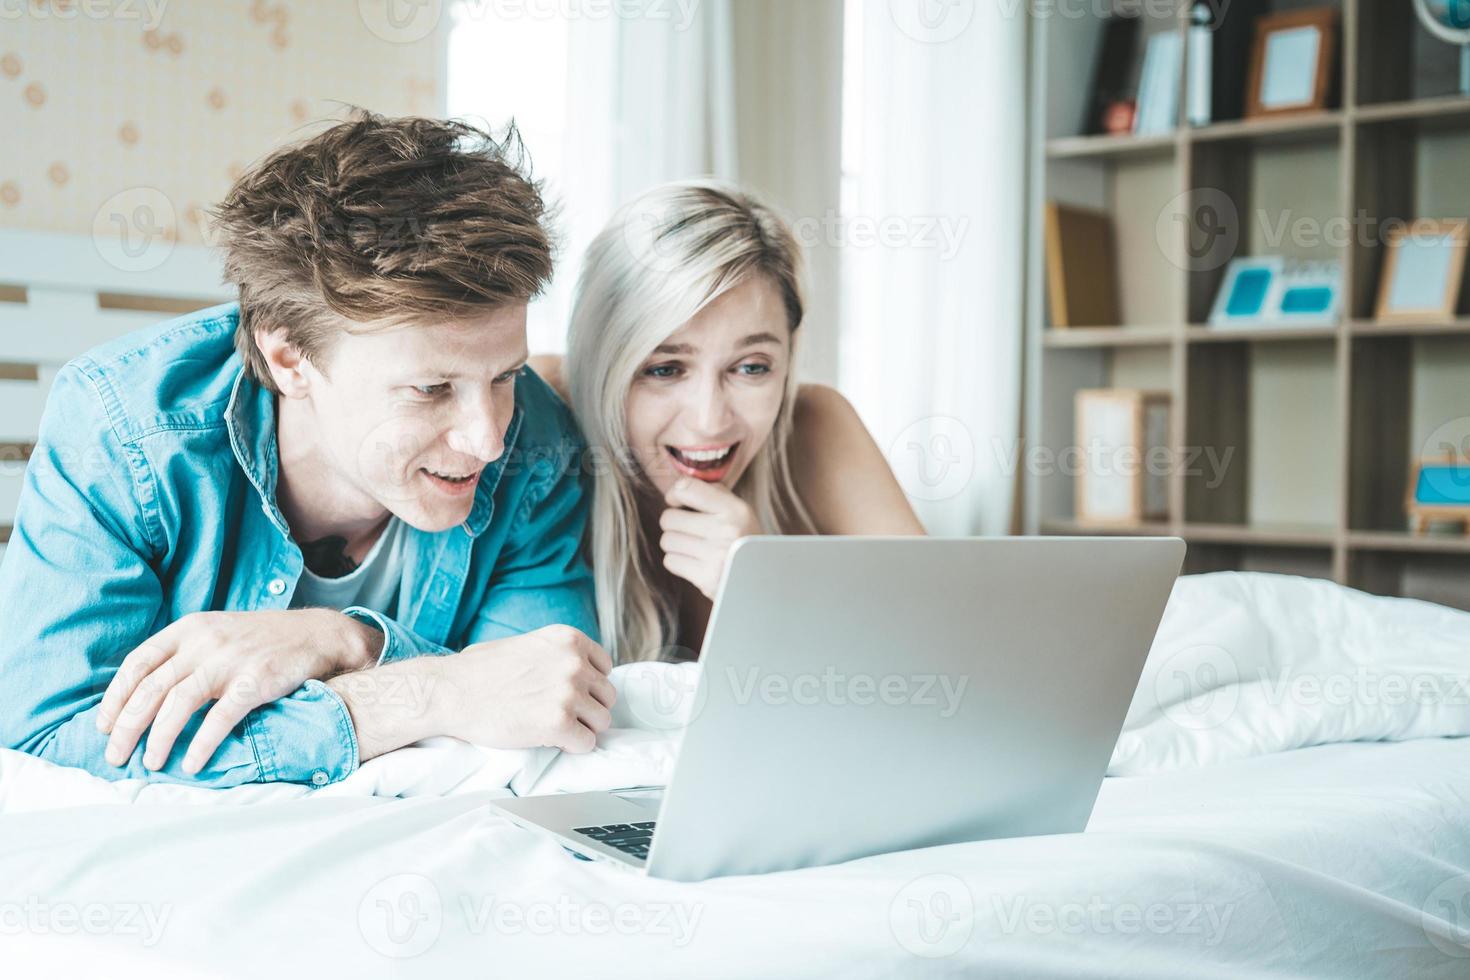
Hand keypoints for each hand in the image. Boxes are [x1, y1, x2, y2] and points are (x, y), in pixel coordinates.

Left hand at [96, 609, 379, 773]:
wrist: (317, 634)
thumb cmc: (262, 640)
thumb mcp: (217, 632)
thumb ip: (183, 654)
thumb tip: (142, 695)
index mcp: (189, 629)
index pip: (138, 663)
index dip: (115, 698)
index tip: (104, 726)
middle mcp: (205, 642)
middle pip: (151, 688)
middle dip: (126, 727)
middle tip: (116, 757)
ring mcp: (231, 660)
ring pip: (178, 703)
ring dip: (158, 739)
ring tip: (150, 763)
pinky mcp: (256, 681)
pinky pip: (220, 717)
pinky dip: (201, 743)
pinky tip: (192, 763)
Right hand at [437, 625, 615, 753]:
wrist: (450, 692)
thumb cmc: (478, 670)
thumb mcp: (526, 644)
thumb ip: (555, 654)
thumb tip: (578, 668)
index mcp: (569, 639)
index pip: (605, 667)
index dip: (589, 685)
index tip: (571, 695)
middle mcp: (575, 663)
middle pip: (607, 696)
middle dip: (588, 709)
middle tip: (561, 716)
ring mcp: (569, 693)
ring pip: (602, 721)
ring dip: (582, 729)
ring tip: (555, 729)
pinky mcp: (558, 724)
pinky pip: (587, 744)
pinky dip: (572, 747)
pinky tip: (552, 742)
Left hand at [658, 477, 761, 598]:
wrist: (763, 580)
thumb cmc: (744, 541)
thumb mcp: (741, 512)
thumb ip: (714, 493)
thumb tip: (680, 485)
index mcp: (735, 510)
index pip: (686, 489)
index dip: (674, 493)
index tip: (676, 501)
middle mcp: (726, 530)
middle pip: (669, 518)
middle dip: (674, 524)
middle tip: (689, 530)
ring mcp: (716, 556)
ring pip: (667, 541)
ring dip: (675, 544)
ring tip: (694, 547)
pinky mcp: (706, 578)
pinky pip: (670, 562)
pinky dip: (678, 562)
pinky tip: (695, 562)